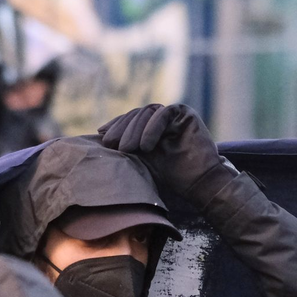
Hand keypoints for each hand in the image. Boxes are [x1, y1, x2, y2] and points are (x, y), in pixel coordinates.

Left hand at [98, 103, 230, 199]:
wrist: (198, 183)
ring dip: (134, 130)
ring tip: (128, 149)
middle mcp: (160, 117)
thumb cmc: (168, 176)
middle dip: (121, 129)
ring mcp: (173, 114)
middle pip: (135, 115)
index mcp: (149, 126)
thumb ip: (125, 149)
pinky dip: (152, 128)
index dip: (115, 126)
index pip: (128, 119)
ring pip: (147, 113)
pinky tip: (145, 146)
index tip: (101, 137)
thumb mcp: (139, 161)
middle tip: (111, 145)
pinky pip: (164, 113)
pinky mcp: (185, 113)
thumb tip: (98, 140)